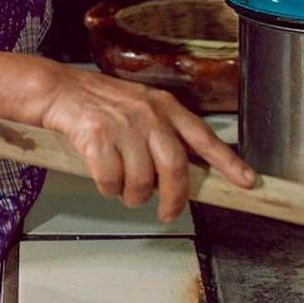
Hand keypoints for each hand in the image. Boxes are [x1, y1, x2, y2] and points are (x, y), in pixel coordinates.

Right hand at [32, 63, 254, 222]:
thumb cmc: (97, 103)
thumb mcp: (139, 107)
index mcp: (163, 105)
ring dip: (133, 195)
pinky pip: (111, 181)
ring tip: (124, 189)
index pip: (203, 136)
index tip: (247, 182)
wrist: (56, 89)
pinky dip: (108, 188)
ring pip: (142, 180)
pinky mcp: (97, 136)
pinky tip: (102, 177)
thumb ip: (162, 133)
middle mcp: (148, 113)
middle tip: (167, 213)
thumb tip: (182, 173)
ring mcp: (123, 124)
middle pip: (175, 167)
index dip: (227, 162)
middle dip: (174, 199)